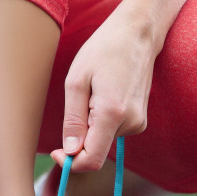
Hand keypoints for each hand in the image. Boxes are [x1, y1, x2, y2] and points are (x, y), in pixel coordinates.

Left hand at [50, 2, 158, 174]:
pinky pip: (113, 130)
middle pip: (97, 150)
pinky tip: (105, 93)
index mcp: (112, 114)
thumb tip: (70, 151)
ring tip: (94, 91)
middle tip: (77, 101)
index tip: (56, 151)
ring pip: (104, 139)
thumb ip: (73, 120)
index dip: (71, 162)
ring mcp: (139, 121)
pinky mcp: (140, 118)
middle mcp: (131, 123)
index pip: (92, 160)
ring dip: (91, 124)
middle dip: (80, 137)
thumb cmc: (103, 50)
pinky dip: (102, 119)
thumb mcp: (76, 81)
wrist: (137, 33)